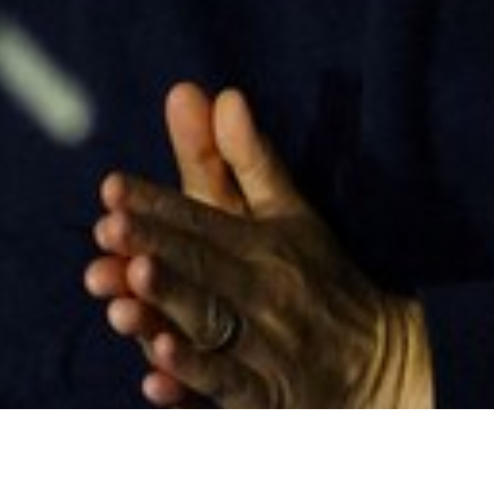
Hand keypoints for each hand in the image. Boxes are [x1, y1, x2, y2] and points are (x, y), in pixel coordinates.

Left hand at [84, 83, 432, 407]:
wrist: (385, 364)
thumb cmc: (320, 279)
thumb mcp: (290, 214)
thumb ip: (246, 159)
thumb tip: (222, 94)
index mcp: (265, 244)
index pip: (204, 219)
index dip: (158, 204)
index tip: (112, 187)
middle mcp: (264, 292)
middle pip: (202, 268)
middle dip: (154, 248)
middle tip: (107, 231)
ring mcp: (266, 349)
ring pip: (210, 328)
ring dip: (168, 313)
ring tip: (121, 299)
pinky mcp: (266, 400)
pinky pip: (227, 391)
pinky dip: (192, 385)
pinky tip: (153, 377)